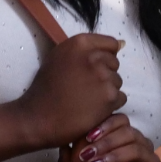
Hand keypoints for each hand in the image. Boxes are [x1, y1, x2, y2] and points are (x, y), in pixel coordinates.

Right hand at [18, 34, 125, 148]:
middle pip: (114, 63)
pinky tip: (93, 109)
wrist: (39, 118)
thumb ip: (87, 50)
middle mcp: (93, 57)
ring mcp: (103, 77)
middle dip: (104, 74)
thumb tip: (122, 44)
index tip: (92, 68)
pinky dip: (111, 105)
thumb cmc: (46, 88)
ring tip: (87, 99)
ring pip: (118, 81)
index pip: (111, 44)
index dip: (103, 57)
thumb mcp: (60, 57)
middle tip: (85, 87)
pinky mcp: (110, 97)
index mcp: (80, 43)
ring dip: (107, 90)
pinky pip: (121, 97)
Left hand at [77, 115, 160, 161]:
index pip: (121, 121)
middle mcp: (142, 149)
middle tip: (87, 154)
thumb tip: (62, 146)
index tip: (87, 136)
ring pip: (138, 149)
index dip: (105, 124)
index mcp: (127, 142)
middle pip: (129, 132)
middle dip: (105, 141)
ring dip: (114, 155)